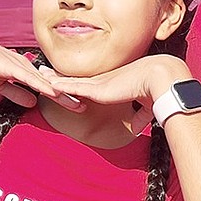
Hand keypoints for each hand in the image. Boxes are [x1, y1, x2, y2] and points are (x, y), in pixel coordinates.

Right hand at [0, 33, 81, 110]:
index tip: (73, 105)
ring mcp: (19, 65)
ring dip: (61, 94)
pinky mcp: (10, 67)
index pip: (45, 86)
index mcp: (23, 70)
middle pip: (50, 84)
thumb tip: (32, 103)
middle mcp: (25, 66)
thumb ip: (16, 93)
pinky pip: (30, 79)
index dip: (60, 96)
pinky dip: (43, 87)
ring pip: (45, 83)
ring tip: (77, 104)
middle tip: (84, 106)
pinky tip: (55, 94)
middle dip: (68, 95)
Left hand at [46, 54, 189, 133]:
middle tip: (46, 71)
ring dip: (55, 78)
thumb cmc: (157, 91)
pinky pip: (73, 86)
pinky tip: (46, 83)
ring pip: (71, 80)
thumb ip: (139, 116)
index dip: (79, 81)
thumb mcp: (145, 106)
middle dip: (61, 75)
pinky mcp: (97, 88)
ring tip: (40, 74)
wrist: (161, 80)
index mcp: (115, 83)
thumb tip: (138, 129)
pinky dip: (59, 85)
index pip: (91, 82)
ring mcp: (99, 83)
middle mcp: (104, 80)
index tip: (70, 79)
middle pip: (77, 78)